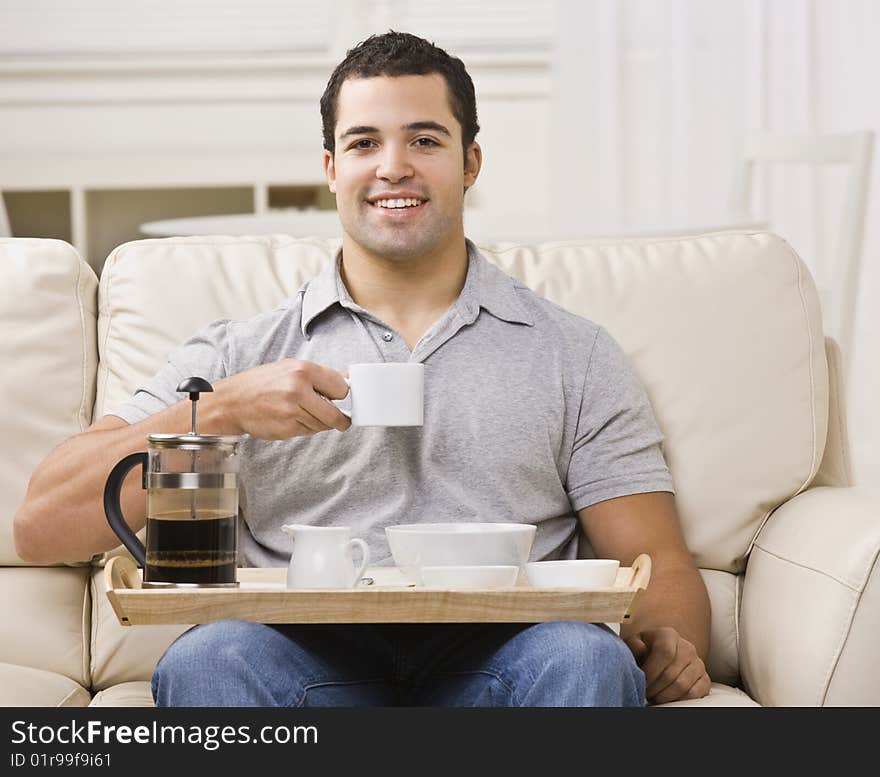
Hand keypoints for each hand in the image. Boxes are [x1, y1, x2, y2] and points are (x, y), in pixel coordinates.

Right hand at [216, 359, 350, 438]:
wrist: (232, 402)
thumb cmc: (261, 383)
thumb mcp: (290, 368)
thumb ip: (319, 375)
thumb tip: (348, 379)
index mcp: (302, 370)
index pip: (341, 388)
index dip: (342, 394)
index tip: (341, 398)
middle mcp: (297, 390)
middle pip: (336, 414)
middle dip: (340, 419)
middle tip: (341, 420)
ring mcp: (291, 412)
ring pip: (322, 425)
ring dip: (320, 423)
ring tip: (304, 412)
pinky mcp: (286, 429)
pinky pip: (308, 432)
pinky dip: (305, 428)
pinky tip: (292, 418)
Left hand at [624, 627, 710, 703]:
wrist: (661, 654)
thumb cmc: (645, 650)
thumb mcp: (635, 643)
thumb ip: (633, 645)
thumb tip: (640, 649)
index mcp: (669, 635)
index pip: (664, 652)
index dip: (652, 671)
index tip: (642, 683)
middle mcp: (687, 647)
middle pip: (672, 674)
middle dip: (655, 688)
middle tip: (645, 694)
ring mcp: (698, 664)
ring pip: (683, 686)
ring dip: (665, 696)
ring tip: (654, 697)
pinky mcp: (704, 679)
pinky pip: (695, 694)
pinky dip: (679, 700)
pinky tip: (667, 698)